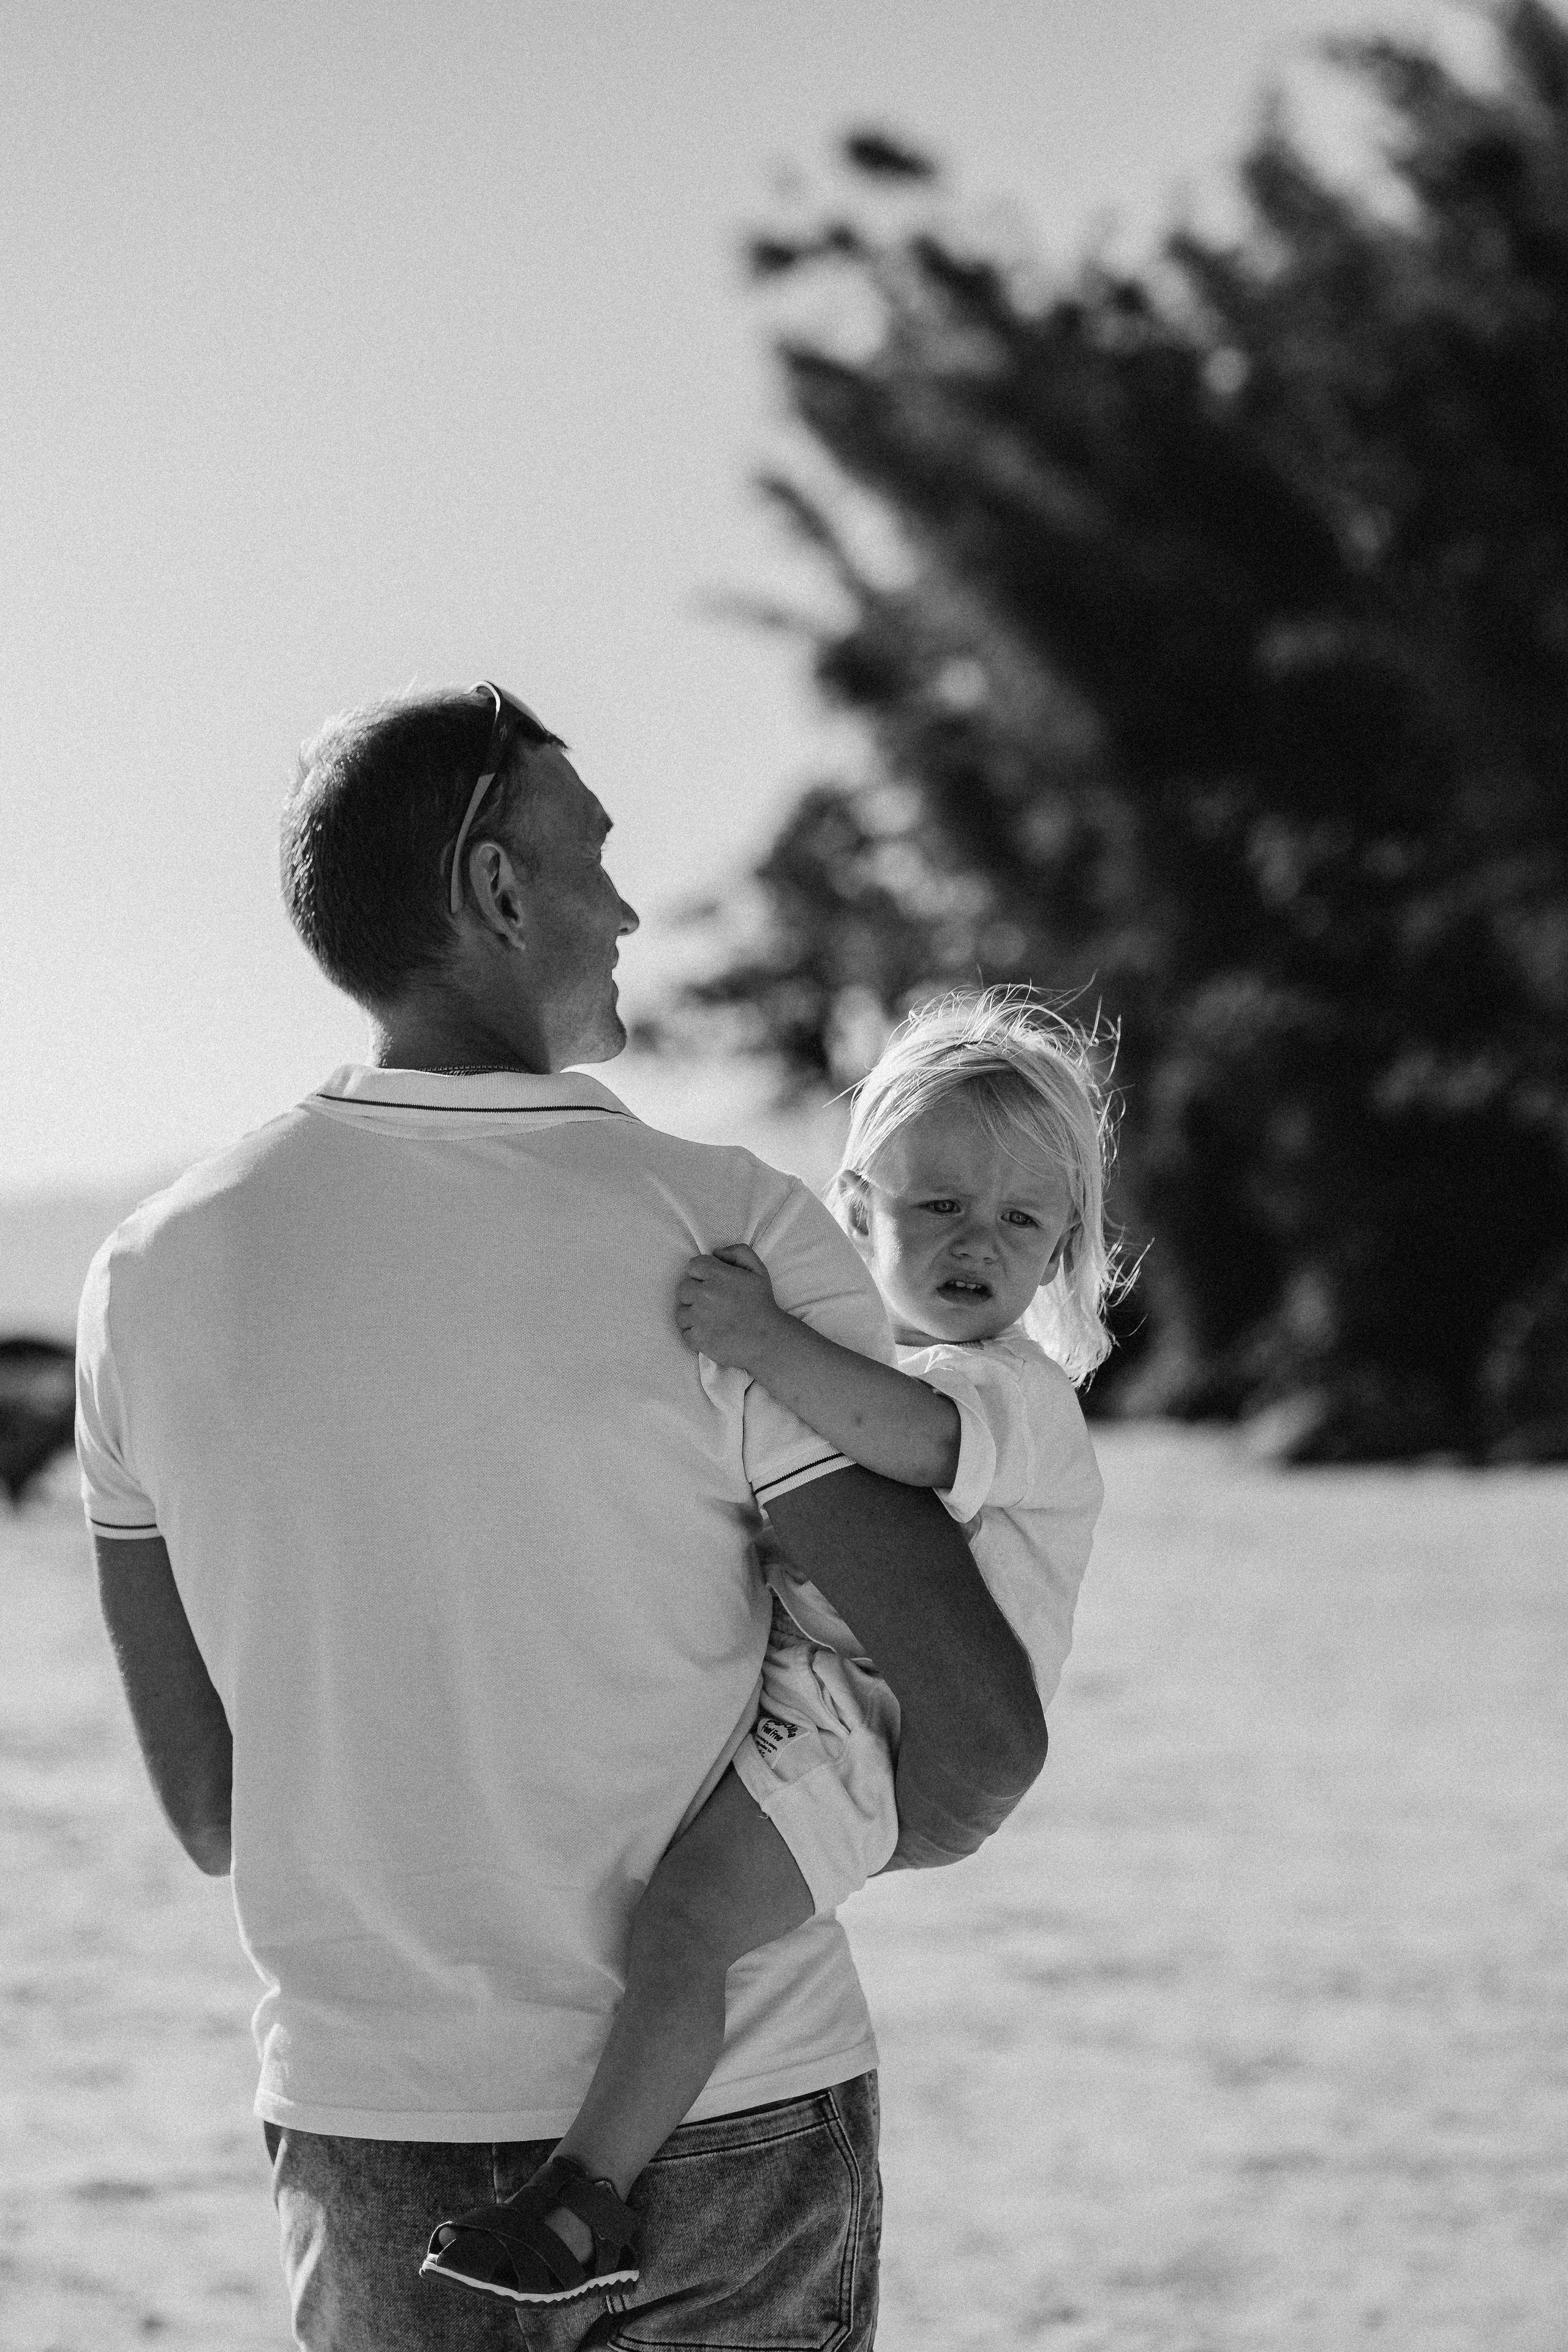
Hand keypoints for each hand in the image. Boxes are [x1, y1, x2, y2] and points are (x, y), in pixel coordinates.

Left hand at [676, 1244, 781, 1370]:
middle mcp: (705, 1295)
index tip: (712, 1283)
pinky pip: (685, 1332)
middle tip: (713, 1303)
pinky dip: (695, 1334)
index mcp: (718, 1275)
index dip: (701, 1274)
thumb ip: (738, 1252)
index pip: (692, 1266)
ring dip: (693, 1315)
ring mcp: (699, 1318)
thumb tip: (716, 1252)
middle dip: (696, 1294)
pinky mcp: (698, 1339)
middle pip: (683, 1289)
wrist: (769, 1339)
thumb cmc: (762, 1304)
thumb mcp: (758, 1270)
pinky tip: (711, 1333)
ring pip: (681, 1313)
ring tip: (712, 1319)